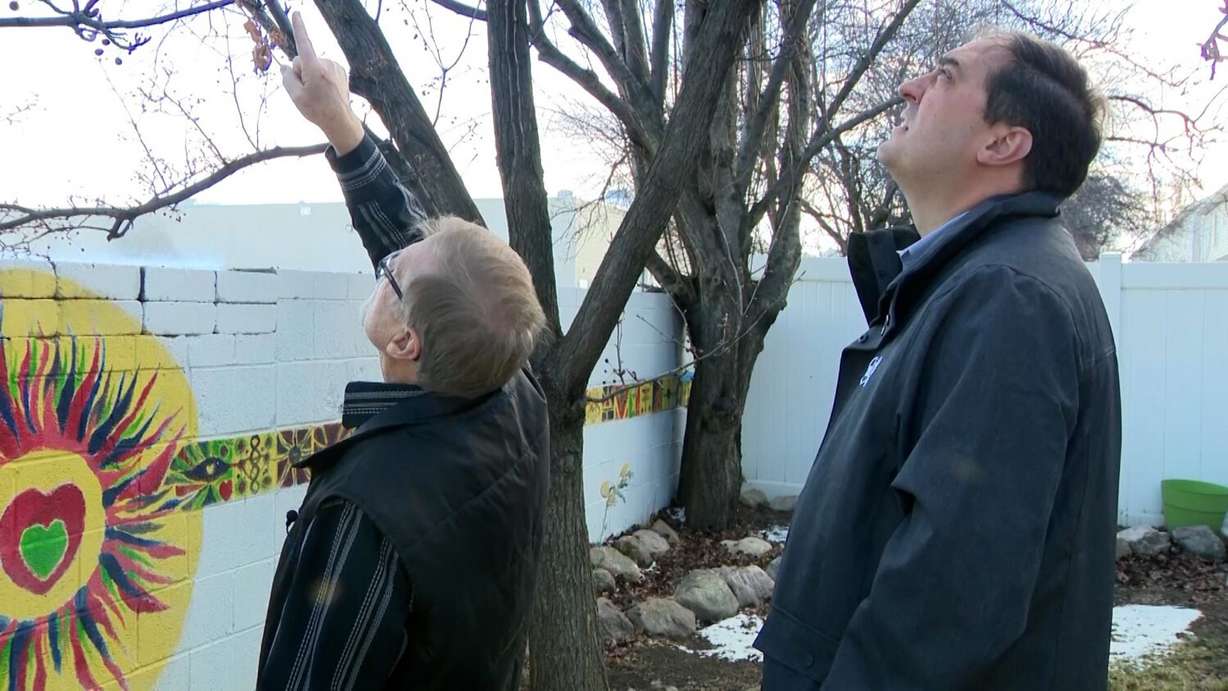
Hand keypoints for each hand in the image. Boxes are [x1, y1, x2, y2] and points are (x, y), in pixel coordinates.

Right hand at [281, 12, 362, 153]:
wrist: (340, 120)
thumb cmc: (317, 109)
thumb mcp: (295, 96)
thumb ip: (287, 78)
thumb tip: (285, 67)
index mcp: (314, 68)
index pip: (303, 43)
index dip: (299, 28)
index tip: (297, 14)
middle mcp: (326, 63)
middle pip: (303, 59)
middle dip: (301, 71)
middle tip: (307, 91)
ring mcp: (335, 66)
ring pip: (313, 64)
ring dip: (311, 75)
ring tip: (318, 92)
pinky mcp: (340, 69)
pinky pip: (323, 68)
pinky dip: (321, 76)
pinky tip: (325, 89)